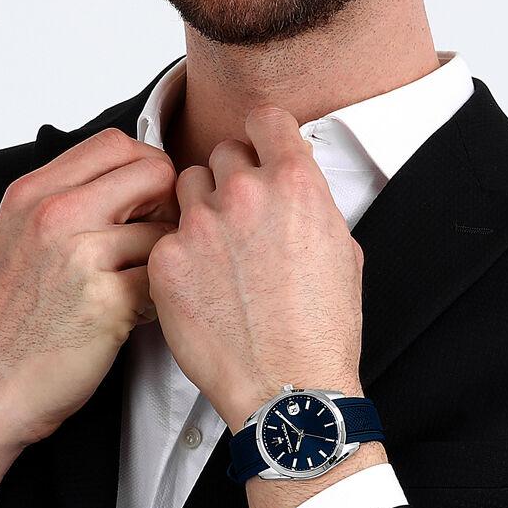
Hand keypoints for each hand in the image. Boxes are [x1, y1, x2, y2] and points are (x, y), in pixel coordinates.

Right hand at [0, 127, 179, 475]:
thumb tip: (133, 179)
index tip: (142, 202)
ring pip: (166, 229)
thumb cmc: (9, 321)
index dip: (143, 167)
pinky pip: (162, 279)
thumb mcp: (19, 239)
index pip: (115, 142)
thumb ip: (66, 201)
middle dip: (168, 203)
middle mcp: (53, 214)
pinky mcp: (106, 302)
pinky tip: (135, 315)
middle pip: (152, 170)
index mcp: (32, 193)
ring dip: (164, 258)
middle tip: (152, 240)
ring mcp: (79, 257)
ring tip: (137, 286)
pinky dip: (158, 297)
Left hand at [145, 105, 364, 431]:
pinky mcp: (166, 261)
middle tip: (240, 217)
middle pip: (221, 153)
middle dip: (230, 178)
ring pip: (185, 189)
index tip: (257, 146)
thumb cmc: (321, 330)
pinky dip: (178, 255)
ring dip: (199, 210)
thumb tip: (295, 184)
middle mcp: (244, 194)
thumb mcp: (341, 249)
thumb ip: (310, 202)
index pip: (264, 119)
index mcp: (294, 183)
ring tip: (218, 252)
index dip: (261, 133)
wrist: (288, 388)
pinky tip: (200, 285)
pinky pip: (166, 238)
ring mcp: (199, 226)